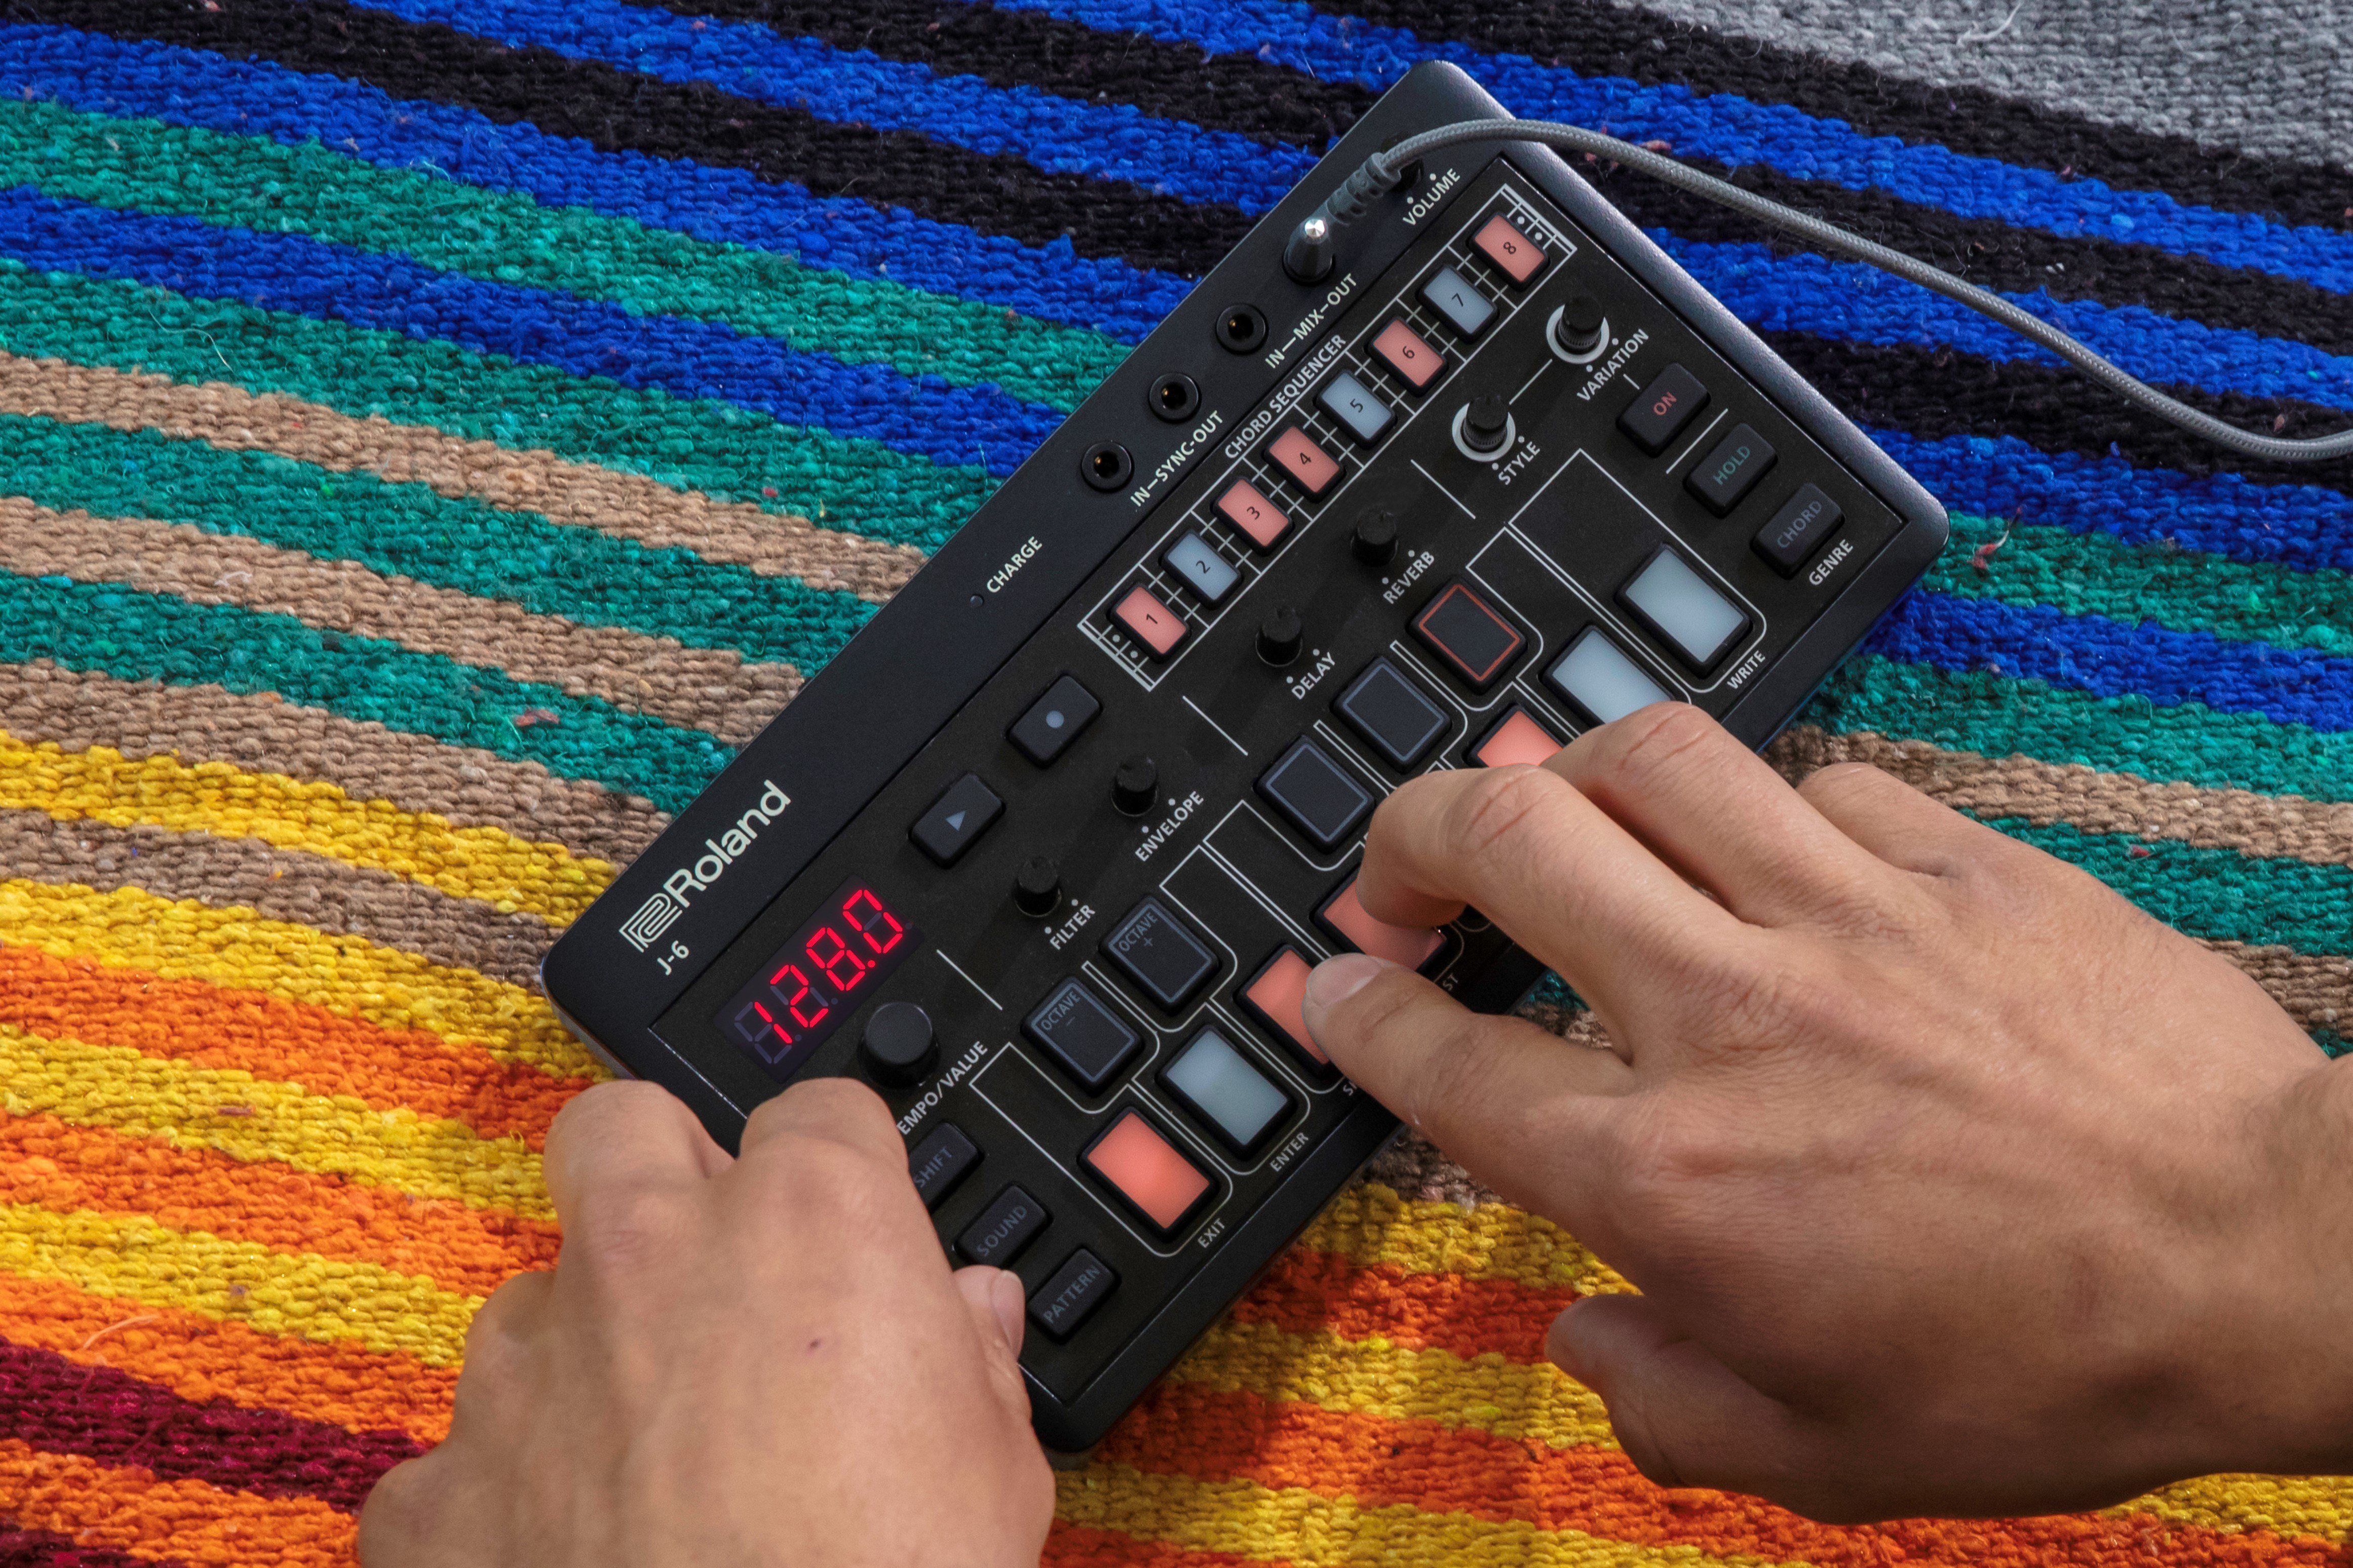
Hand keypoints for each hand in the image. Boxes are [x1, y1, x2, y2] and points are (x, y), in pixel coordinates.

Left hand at [359, 1078, 1053, 1565]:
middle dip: (659, 1173)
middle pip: (621, 1127)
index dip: (842, 1167)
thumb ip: (970, 1358)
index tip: (852, 1222)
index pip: (819, 1113)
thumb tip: (970, 1315)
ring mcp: (531, 1370)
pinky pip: (450, 1466)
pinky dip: (499, 1500)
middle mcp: (653, 1257)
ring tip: (645, 1452)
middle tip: (711, 1266)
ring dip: (581, 1350)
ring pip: (527, 1297)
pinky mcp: (445, 1495)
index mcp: (808, 1223)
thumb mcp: (996, 1464)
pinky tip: (562, 1553)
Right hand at [1304, 704, 2350, 1520]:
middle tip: (1405, 867)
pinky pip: (1813, 779)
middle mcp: (1728, 1018)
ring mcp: (1843, 916)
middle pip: (1505, 837)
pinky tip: (1768, 854)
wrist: (2271, 1265)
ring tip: (1560, 814)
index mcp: (1670, 1175)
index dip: (1360, 1010)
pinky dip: (1759, 806)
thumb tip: (1586, 1342)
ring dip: (1565, 773)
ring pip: (1646, 755)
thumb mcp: (1818, 1458)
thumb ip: (1658, 1404)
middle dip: (1411, 830)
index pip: (1444, 1056)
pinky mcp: (1955, 861)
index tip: (1339, 988)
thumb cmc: (2056, 1365)